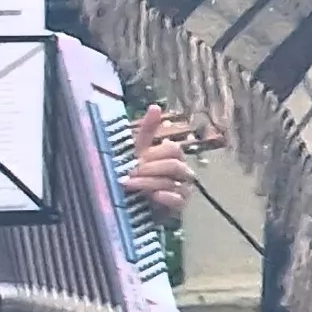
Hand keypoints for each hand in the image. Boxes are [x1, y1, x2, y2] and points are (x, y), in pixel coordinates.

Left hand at [121, 104, 193, 218]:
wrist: (134, 202)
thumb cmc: (137, 172)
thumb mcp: (138, 151)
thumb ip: (147, 130)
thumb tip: (155, 106)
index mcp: (173, 155)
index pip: (173, 149)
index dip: (155, 153)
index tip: (136, 159)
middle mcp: (182, 170)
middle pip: (174, 164)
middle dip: (150, 168)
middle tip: (129, 172)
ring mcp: (183, 188)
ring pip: (174, 181)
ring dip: (150, 182)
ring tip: (130, 183)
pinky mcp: (180, 206)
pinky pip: (179, 200)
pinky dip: (166, 197)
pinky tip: (153, 196)